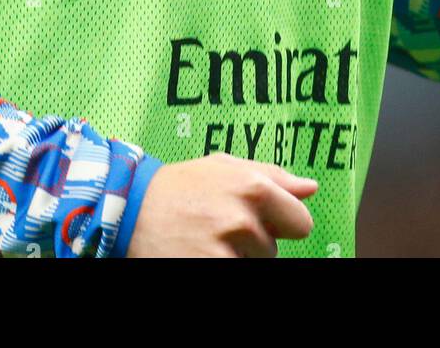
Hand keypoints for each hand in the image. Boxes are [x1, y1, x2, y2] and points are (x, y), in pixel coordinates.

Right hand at [125, 152, 318, 257]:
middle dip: (252, 243)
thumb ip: (272, 176)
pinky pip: (235, 271)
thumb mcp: (224, 168)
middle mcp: (242, 218)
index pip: (300, 223)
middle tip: (219, 228)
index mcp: (253, 187)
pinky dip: (219, 264)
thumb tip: (310, 188)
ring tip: (204, 239)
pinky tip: (199, 253)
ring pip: (253, 265)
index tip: (260, 222)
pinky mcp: (209, 268)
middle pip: (272, 250)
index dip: (281, 224)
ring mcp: (224, 249)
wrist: (129, 208)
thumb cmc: (181, 186)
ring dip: (234, 258)